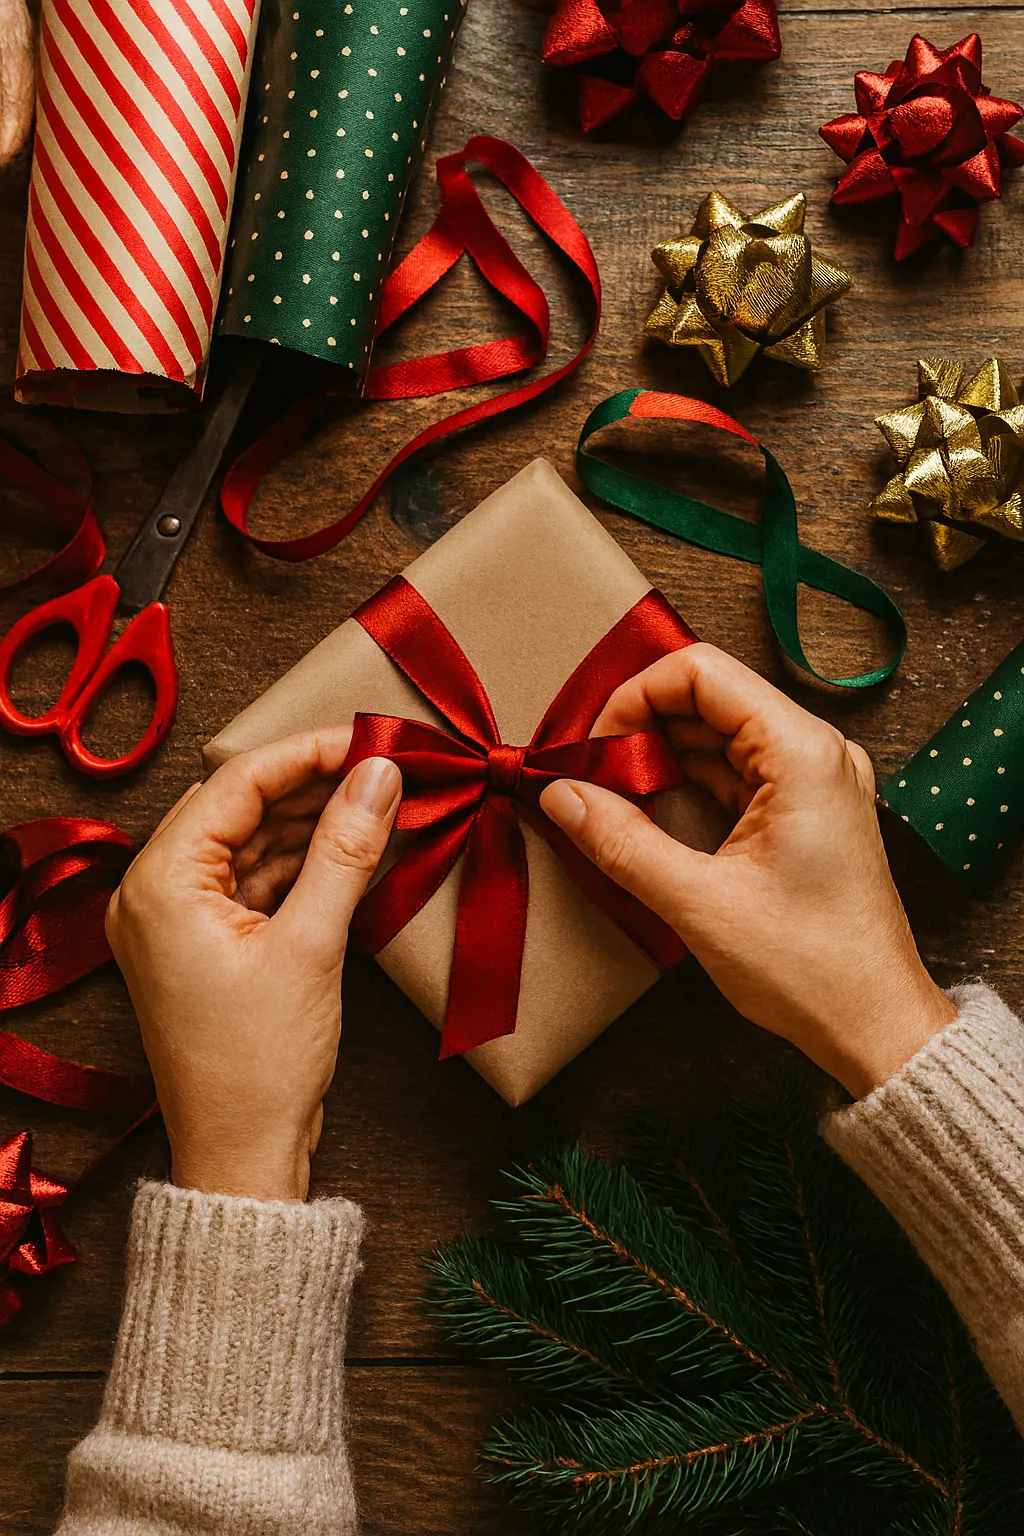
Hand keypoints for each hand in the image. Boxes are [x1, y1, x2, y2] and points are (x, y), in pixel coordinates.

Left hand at [106, 731, 401, 1201]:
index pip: (238, 783)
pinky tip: (354, 846)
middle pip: (241, 806)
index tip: (373, 736)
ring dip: (312, 820)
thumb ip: (346, 849)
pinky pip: (254, 880)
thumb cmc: (259, 1064)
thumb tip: (381, 773)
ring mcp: (177, 920)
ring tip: (381, 799)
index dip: (310, 752)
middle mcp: (155, 892)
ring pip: (251, 841)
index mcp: (160, 883)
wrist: (242, 1155)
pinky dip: (302, 862)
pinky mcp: (205, 944)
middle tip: (385, 764)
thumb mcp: (312, 946)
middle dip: (314, 782)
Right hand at [540, 644, 955, 1097]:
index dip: (634, 696)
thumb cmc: (809, 967)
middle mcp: (815, 752)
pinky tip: (646, 813)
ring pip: (718, 737)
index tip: (591, 744)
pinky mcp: (806, 813)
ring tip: (606, 794)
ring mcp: (814, 781)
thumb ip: (620, 841)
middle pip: (709, 699)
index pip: (702, 673)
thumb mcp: (698, 903)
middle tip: (586, 772)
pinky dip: (687, 784)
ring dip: (660, 757)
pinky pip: (735, 773)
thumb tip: (559, 795)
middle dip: (640, 728)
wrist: (875, 1024)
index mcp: (802, 753)